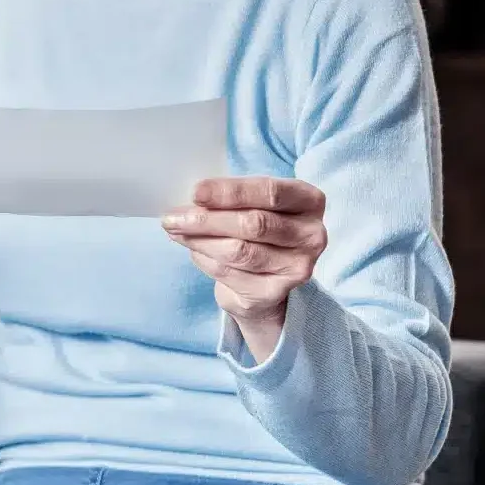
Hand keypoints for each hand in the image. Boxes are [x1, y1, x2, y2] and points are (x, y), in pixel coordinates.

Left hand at [162, 176, 327, 356]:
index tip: (195, 192)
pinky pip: (231, 274)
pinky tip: (194, 251)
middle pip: (253, 224)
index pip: (269, 192)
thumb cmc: (258, 229)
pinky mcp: (276, 292)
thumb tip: (190, 201)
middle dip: (207, 220)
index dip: (230, 192)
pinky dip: (205, 261)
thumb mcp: (254, 204)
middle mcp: (312, 235)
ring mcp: (298, 267)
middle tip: (172, 218)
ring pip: (239, 252)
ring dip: (200, 241)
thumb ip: (232, 199)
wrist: (268, 279)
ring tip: (176, 231)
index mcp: (309, 201)